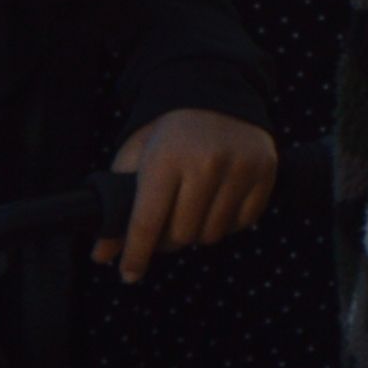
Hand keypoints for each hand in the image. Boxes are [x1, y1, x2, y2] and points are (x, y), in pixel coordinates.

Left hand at [109, 108, 278, 275]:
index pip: (147, 222)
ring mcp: (240, 166)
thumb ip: (116, 206)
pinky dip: (227, 222)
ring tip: (191, 211)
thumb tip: (101, 255)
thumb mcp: (134, 158)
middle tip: (164, 230)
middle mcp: (205, 162)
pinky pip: (243, 222)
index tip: (128, 275)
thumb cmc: (166, 133)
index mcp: (165, 157)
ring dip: (197, 232)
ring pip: (212, 234)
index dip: (135, 254)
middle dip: (167, 240)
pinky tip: (217, 202)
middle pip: (181, 234)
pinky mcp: (265, 171)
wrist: (213, 92)